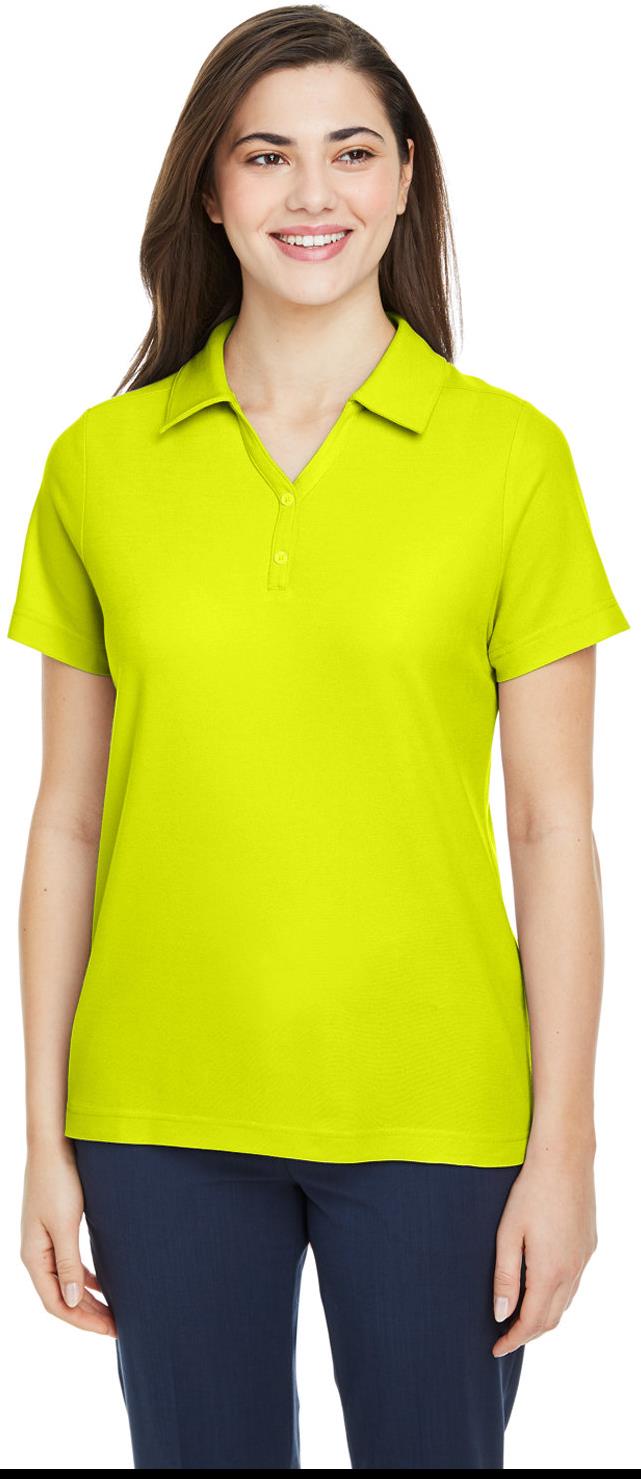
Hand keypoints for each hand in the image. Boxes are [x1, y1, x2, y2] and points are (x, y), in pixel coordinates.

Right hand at [20, 1140, 116, 1337]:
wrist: (53, 1144)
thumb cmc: (59, 1180)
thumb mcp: (65, 1224)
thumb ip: (67, 1264)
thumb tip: (69, 1302)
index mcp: (34, 1256)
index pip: (55, 1304)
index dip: (82, 1320)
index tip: (110, 1330)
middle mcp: (36, 1253)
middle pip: (61, 1297)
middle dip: (88, 1314)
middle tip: (118, 1327)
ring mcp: (45, 1241)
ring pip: (66, 1282)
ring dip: (88, 1298)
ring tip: (114, 1311)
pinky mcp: (56, 1228)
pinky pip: (69, 1264)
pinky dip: (85, 1278)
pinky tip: (103, 1284)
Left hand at [491, 1139, 597, 1356]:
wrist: (564, 1158)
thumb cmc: (530, 1192)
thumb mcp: (508, 1234)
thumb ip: (504, 1277)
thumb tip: (500, 1314)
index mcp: (550, 1272)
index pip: (531, 1322)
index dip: (513, 1339)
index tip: (496, 1349)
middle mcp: (572, 1271)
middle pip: (551, 1319)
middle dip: (528, 1334)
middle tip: (505, 1338)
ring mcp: (584, 1259)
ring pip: (565, 1303)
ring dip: (544, 1317)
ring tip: (520, 1318)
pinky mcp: (589, 1245)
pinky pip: (574, 1283)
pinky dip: (557, 1297)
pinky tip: (543, 1289)